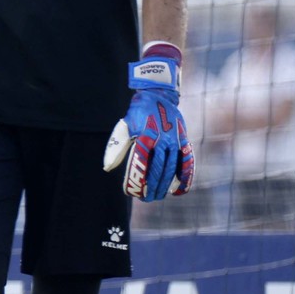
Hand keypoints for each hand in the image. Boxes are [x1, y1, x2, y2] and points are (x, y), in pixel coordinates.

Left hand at [103, 55, 194, 200]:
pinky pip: (187, 161)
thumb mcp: (125, 126)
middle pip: (159, 169)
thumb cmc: (138, 113)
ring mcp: (175, 139)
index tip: (134, 192)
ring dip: (165, 185)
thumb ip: (117, 146)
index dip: (139, 180)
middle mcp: (163, 138)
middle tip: (146, 199)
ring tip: (158, 196)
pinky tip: (178, 191)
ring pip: (172, 167)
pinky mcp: (184, 139)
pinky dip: (185, 177)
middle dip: (153, 187)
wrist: (159, 95)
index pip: (142, 163)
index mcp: (146, 135)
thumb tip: (107, 168)